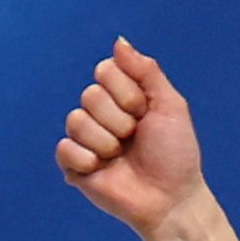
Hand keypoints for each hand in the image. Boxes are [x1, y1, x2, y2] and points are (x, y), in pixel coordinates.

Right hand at [56, 40, 201, 234]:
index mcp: (121, 96)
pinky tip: (102, 169)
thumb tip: (119, 41)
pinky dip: (86, 159)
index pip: (104, 71)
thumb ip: (146, 70)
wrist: (172, 199)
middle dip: (119, 119)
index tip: (145, 113)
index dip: (127, 93)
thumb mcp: (170, 105)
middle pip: (90, 94)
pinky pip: (64, 148)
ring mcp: (86, 139)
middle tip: (134, 138)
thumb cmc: (175, 155)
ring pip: (76, 120)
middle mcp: (100, 114)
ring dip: (106, 141)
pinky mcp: (74, 165)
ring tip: (121, 156)